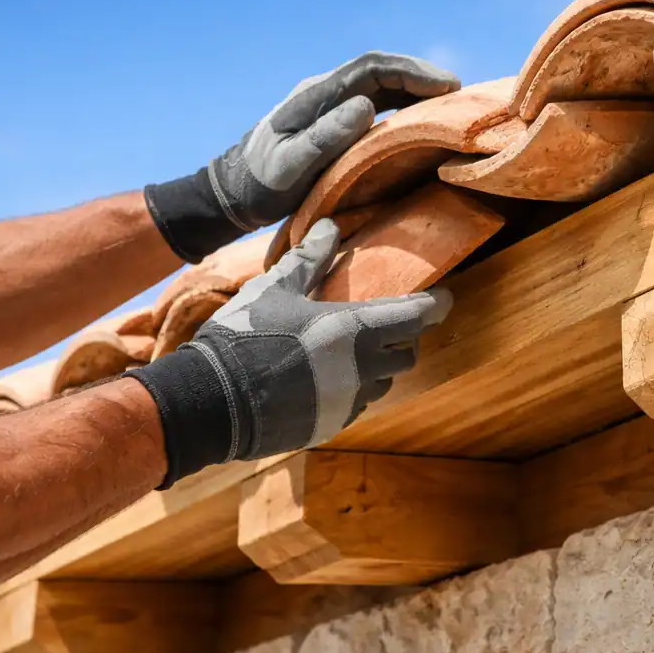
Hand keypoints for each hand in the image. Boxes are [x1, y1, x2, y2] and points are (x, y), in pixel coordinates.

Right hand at [129, 218, 452, 486]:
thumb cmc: (241, 335)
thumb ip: (309, 259)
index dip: (436, 306)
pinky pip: (358, 405)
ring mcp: (347, 403)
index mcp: (351, 330)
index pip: (417, 317)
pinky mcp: (330, 426)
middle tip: (391, 320)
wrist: (208, 401)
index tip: (444, 297)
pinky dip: (354, 389)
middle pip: (407, 353)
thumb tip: (330, 226)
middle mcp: (360, 370)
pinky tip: (328, 378)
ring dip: (380, 365)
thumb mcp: (273, 288)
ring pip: (384, 383)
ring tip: (356, 349)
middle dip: (405, 336)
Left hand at [145, 52, 459, 261]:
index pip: (372, 68)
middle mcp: (325, 92)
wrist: (234, 193)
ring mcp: (329, 105)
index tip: (447, 86)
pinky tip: (422, 121)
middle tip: (460, 94)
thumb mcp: (290, 166)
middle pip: (381, 72)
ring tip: (449, 105)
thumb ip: (325, 137)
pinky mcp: (333, 122)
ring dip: (415, 91)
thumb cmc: (262, 184)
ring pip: (381, 87)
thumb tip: (365, 106)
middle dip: (422, 77)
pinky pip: (375, 105)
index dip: (413, 72)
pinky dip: (403, 107)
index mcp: (316, 95)